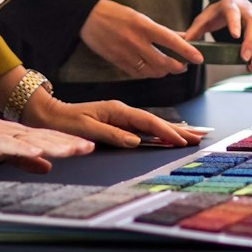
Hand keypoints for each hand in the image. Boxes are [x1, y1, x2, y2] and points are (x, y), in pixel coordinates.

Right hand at [0, 81, 91, 172]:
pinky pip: (6, 146)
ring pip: (32, 140)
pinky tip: (36, 152)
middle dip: (69, 143)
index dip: (68, 142)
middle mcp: (13, 133)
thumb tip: (47, 165)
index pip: (48, 138)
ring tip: (73, 149)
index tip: (90, 146)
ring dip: (54, 144)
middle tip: (91, 146)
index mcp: (17, 135)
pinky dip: (22, 149)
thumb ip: (23, 158)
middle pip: (45, 137)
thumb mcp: (0, 150)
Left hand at [23, 91, 204, 149]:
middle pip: (155, 121)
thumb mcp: (87, 129)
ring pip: (152, 124)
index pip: (147, 121)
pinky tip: (170, 135)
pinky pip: (144, 127)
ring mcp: (122, 116)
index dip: (166, 131)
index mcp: (117, 110)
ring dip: (173, 130)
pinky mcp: (119, 122)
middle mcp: (122, 111)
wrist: (51, 114)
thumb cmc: (67, 122)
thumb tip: (136, 141)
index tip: (182, 140)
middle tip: (200, 137)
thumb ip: (112, 135)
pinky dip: (160, 131)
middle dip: (178, 129)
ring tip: (193, 135)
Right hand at [81, 0, 199, 77]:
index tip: (198, 58)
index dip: (187, 51)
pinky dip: (148, 73)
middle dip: (177, 67)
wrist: (88, 18)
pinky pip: (138, 74)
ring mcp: (126, 53)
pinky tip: (151, 69)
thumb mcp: (139, 17)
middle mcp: (136, 41)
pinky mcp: (118, 62)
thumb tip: (180, 36)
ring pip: (152, 71)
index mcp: (143, 26)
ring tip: (168, 68)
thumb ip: (160, 30)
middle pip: (163, 62)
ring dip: (163, 72)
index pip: (171, 41)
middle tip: (183, 66)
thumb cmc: (114, 13)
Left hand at [183, 0, 251, 70]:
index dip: (234, 24)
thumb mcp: (205, 17)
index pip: (233, 14)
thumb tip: (184, 43)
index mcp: (231, 6)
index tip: (234, 36)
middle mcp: (246, 12)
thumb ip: (195, 30)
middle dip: (249, 42)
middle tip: (244, 57)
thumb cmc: (218, 11)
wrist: (234, 2)